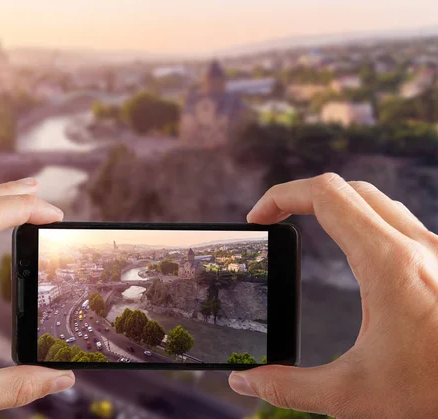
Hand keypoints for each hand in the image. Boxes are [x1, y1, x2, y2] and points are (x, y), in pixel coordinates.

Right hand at [229, 173, 437, 417]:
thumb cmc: (437, 393)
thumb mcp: (354, 395)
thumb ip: (290, 388)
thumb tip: (246, 380)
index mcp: (388, 264)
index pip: (325, 196)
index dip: (281, 196)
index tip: (258, 219)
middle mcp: (418, 246)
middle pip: (348, 189)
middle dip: (302, 196)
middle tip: (276, 220)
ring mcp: (437, 252)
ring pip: (378, 202)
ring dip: (336, 205)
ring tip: (308, 227)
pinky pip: (400, 222)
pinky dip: (365, 221)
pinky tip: (356, 253)